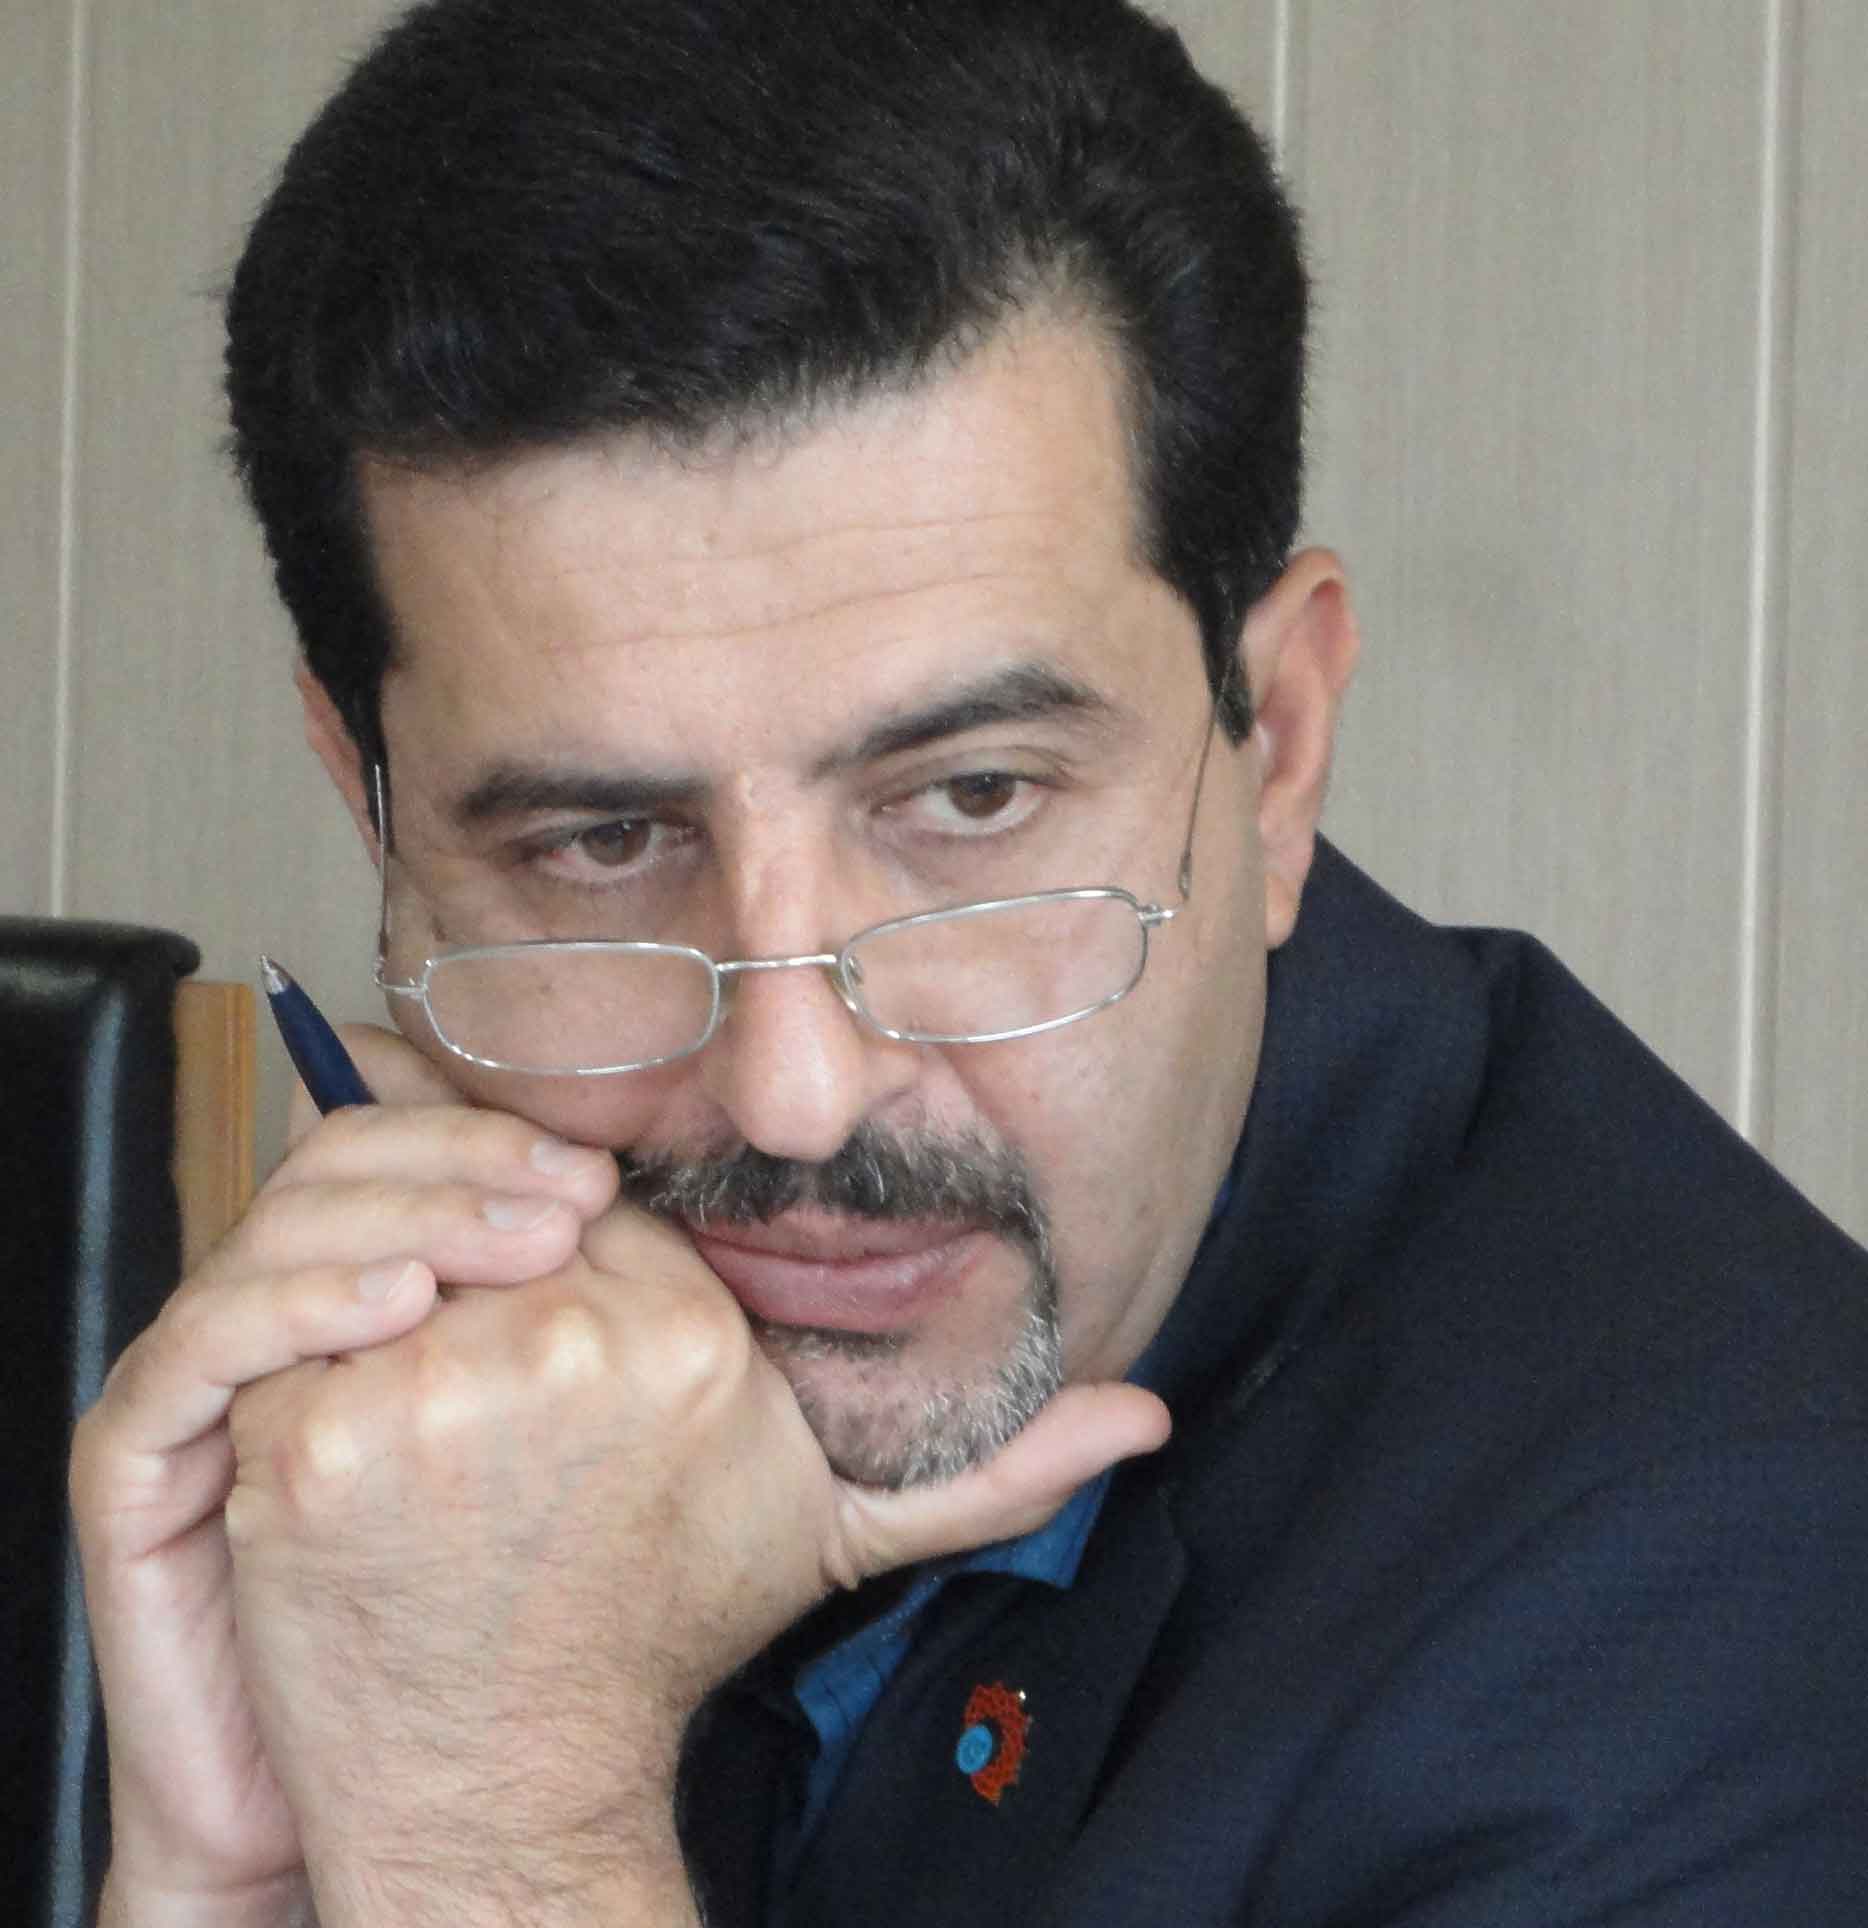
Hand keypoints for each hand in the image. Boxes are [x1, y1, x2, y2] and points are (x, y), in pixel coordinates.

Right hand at [70, 1028, 618, 1922]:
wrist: (414, 1782)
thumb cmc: (513, 1608)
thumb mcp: (586, 1457)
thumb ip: (620, 1339)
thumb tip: (680, 1218)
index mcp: (375, 1283)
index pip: (416, 1143)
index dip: (505, 1134)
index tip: (608, 1167)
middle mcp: (281, 1307)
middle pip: (352, 1153)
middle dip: (472, 1154)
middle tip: (578, 1194)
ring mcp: (206, 1370)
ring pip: (283, 1219)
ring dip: (411, 1211)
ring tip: (530, 1244)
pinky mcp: (137, 1449)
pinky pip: (205, 1339)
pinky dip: (299, 1305)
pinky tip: (401, 1312)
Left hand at [219, 1192, 1168, 1921]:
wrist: (510, 1771)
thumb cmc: (662, 1622)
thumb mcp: (833, 1529)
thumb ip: (990, 1466)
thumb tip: (1147, 1417)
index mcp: (689, 1344)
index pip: (596, 1207)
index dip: (564, 1252)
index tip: (543, 1297)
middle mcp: (574, 1348)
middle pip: (493, 1216)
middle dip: (479, 1262)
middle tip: (465, 1325)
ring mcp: (439, 1391)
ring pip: (393, 1250)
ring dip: (391, 1294)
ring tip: (409, 1366)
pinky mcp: (322, 1437)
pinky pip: (298, 1317)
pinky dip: (312, 1349)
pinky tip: (353, 1410)